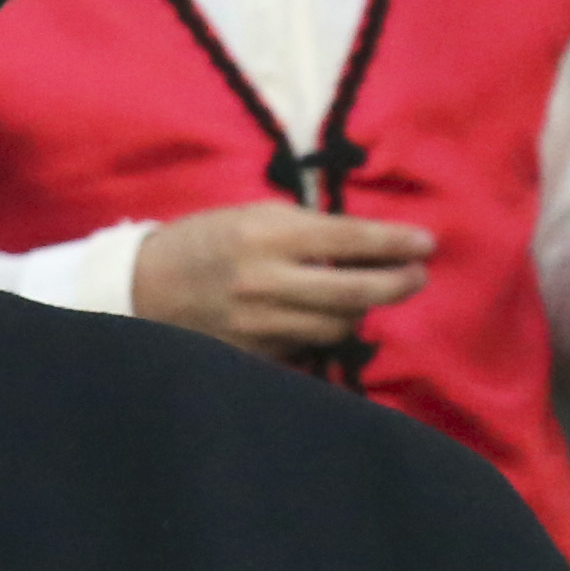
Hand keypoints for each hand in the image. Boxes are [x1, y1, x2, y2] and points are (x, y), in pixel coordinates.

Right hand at [132, 199, 436, 362]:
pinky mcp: (253, 354)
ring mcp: (260, 324)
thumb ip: (303, 229)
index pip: (350, 239)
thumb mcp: (250, 216)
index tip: (427, 244)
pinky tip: (328, 320)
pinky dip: (325, 333)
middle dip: (397, 284)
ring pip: (337, 326)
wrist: (142, 286)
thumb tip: (361, 245)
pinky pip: (308, 348)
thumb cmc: (203, 241)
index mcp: (267, 235)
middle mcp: (267, 281)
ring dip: (360, 312)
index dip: (396, 243)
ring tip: (367, 297)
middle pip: (355, 292)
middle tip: (417, 276)